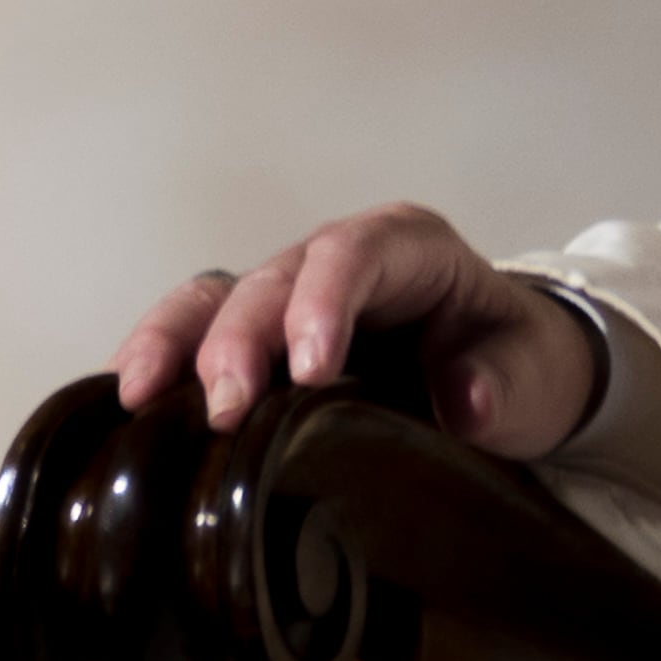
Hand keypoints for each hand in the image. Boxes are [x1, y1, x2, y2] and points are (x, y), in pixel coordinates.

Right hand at [110, 202, 599, 461]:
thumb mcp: (535, 372)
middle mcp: (336, 263)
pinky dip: (158, 363)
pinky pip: (193, 338)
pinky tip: (125, 405)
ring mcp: (287, 300)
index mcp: (411, 250)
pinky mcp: (254, 343)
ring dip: (174, 342)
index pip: (359, 253)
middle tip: (227, 410)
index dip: (324, 300)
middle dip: (241, 339)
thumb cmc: (514, 362)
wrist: (505, 379)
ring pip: (216, 298)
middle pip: (274, 279)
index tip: (310, 370)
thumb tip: (468, 402)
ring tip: (140, 397)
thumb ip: (507, 383)